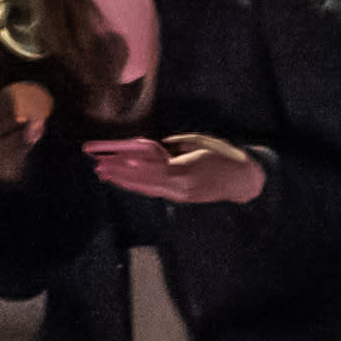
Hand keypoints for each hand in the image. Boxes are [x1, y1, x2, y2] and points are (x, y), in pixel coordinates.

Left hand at [84, 131, 268, 207]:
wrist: (243, 180)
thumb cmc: (225, 156)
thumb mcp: (203, 144)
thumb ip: (179, 146)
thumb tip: (160, 146)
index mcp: (187, 170)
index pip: (154, 168)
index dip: (133, 166)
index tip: (115, 160)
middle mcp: (180, 186)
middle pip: (144, 180)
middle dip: (119, 172)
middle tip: (97, 166)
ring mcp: (179, 194)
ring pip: (145, 187)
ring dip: (122, 180)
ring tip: (102, 174)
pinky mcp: (179, 197)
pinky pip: (153, 190)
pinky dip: (135, 184)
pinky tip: (123, 180)